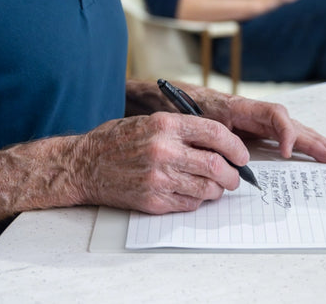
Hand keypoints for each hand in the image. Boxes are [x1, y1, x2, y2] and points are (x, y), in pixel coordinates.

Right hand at [69, 113, 249, 213]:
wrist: (83, 165)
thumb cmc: (116, 141)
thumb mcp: (149, 121)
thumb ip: (183, 129)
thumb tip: (219, 143)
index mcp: (165, 125)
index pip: (216, 133)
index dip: (236, 146)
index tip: (242, 155)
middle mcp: (164, 151)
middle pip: (217, 165)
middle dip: (233, 175)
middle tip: (233, 177)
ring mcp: (159, 178)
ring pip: (207, 188)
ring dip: (217, 190)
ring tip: (214, 187)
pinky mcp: (153, 200)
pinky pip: (189, 204)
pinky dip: (197, 201)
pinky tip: (191, 194)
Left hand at [173, 81, 325, 162]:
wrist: (181, 99)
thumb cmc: (188, 110)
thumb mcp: (199, 125)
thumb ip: (218, 141)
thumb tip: (237, 163)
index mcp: (243, 108)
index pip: (275, 115)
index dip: (286, 133)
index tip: (287, 153)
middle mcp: (256, 113)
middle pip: (291, 123)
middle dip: (312, 139)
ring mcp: (259, 120)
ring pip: (292, 128)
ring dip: (313, 141)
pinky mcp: (258, 128)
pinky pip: (284, 134)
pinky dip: (301, 142)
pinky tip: (315, 148)